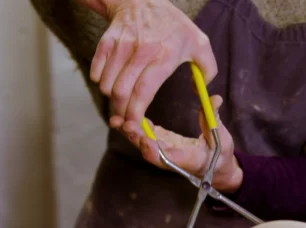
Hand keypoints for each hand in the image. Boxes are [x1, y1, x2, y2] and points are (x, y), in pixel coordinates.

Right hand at [86, 0, 216, 136]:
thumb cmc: (174, 25)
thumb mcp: (200, 43)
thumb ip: (208, 70)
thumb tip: (201, 93)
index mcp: (165, 56)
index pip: (144, 90)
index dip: (136, 113)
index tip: (134, 126)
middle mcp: (142, 51)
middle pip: (122, 92)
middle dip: (121, 112)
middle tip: (125, 120)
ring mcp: (122, 46)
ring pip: (107, 84)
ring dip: (112, 99)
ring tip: (121, 101)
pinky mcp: (107, 42)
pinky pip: (97, 72)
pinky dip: (101, 83)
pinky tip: (112, 83)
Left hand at [127, 95, 242, 193]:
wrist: (216, 169)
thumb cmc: (220, 156)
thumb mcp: (222, 139)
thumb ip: (214, 120)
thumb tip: (214, 99)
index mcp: (188, 161)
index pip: (169, 159)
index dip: (155, 152)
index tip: (147, 141)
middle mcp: (172, 160)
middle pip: (150, 152)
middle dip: (137, 139)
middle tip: (125, 125)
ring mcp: (165, 153)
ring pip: (143, 145)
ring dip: (131, 134)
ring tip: (117, 121)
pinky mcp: (161, 145)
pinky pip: (145, 138)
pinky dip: (135, 128)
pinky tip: (124, 115)